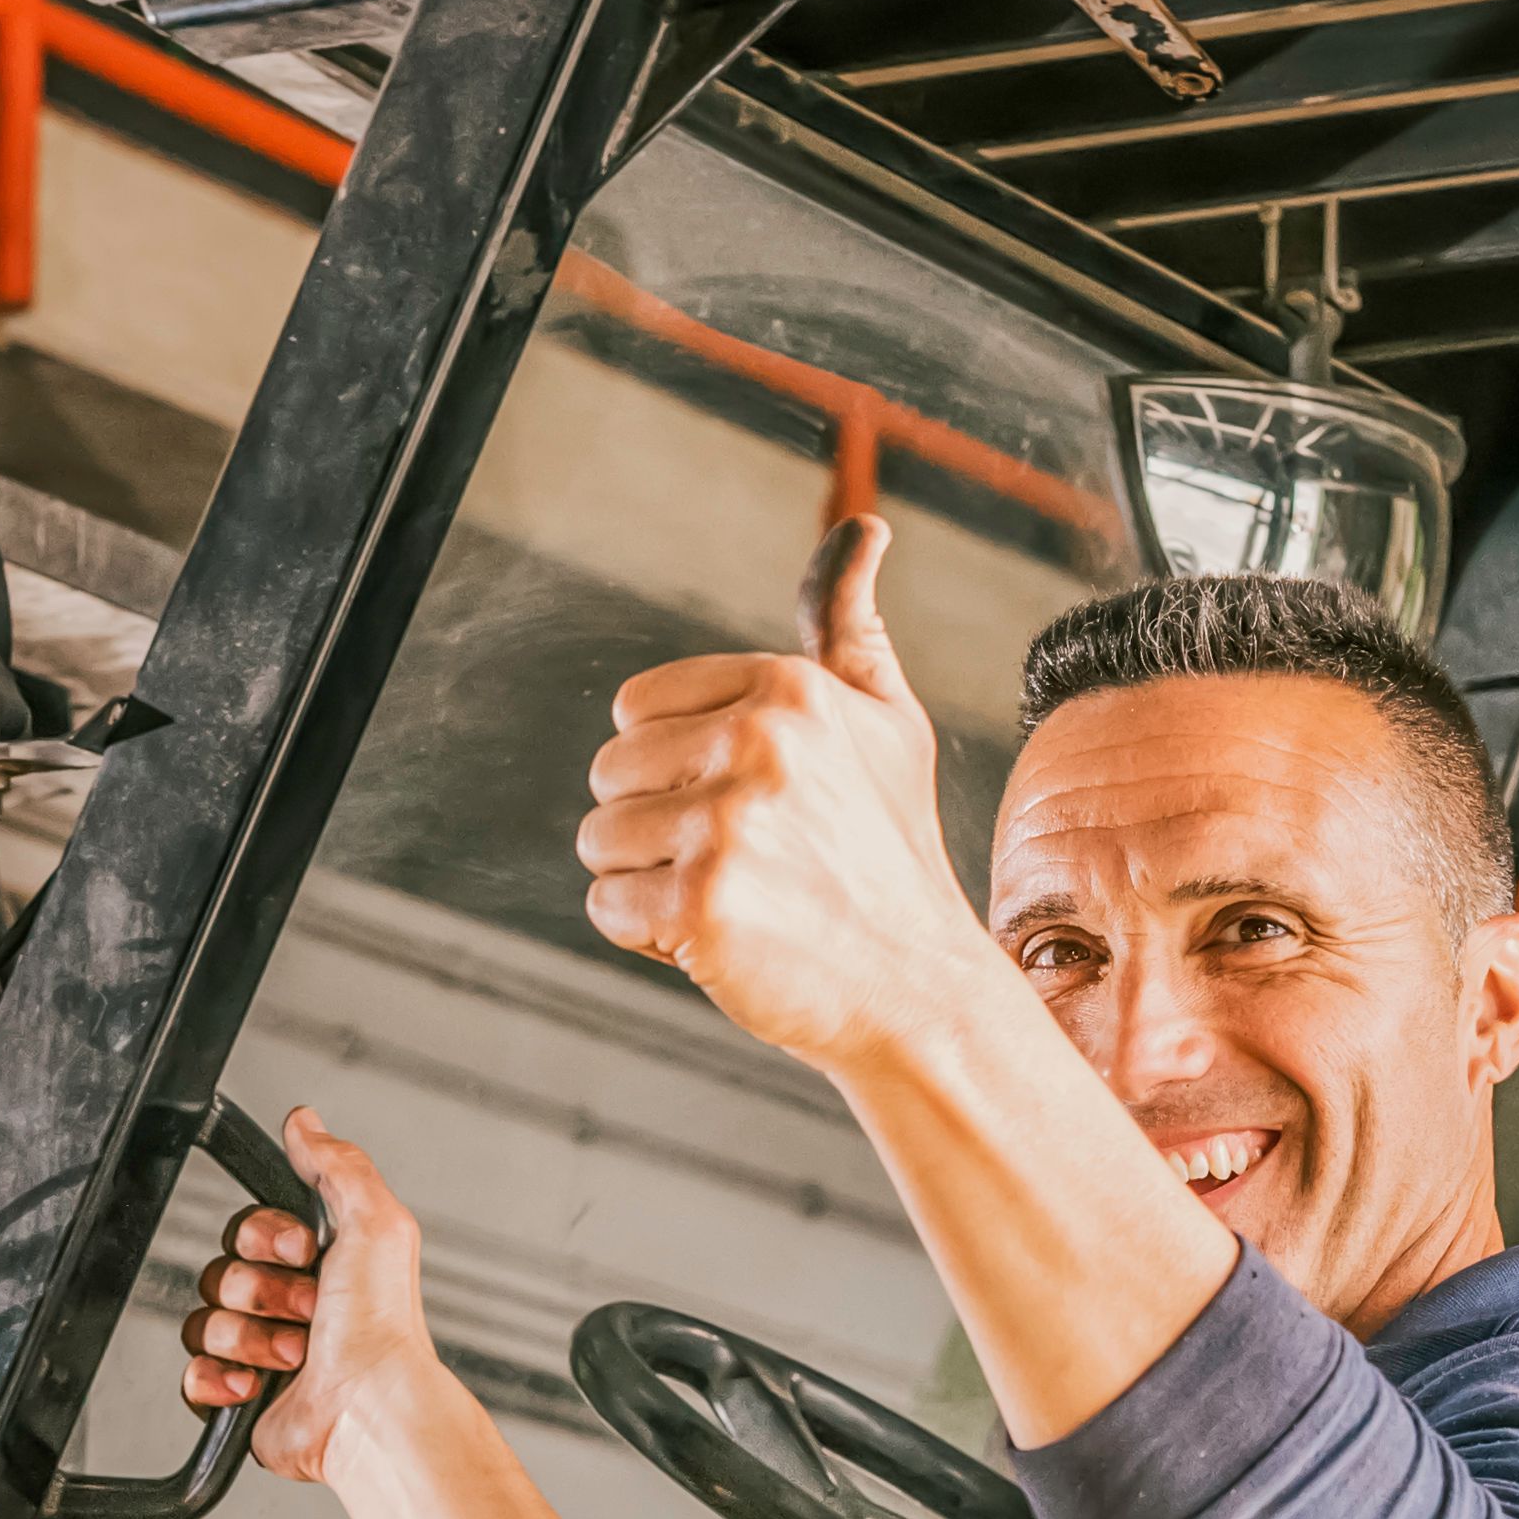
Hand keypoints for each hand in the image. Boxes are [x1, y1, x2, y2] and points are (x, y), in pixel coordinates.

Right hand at [178, 1107, 445, 1486]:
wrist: (371, 1407)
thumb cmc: (384, 1328)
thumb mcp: (377, 1222)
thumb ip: (339, 1165)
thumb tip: (305, 1122)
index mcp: (317, 1265)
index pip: (247, 1229)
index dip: (265, 1237)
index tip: (303, 1251)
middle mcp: (289, 1307)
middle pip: (220, 1272)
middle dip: (261, 1292)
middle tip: (310, 1311)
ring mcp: (262, 1354)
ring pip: (204, 1323)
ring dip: (249, 1338)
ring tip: (295, 1355)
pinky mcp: (240, 1398)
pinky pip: (191, 1376)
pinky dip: (219, 1380)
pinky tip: (257, 1385)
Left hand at [574, 514, 998, 1072]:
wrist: (917, 988)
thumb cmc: (891, 853)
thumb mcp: (885, 721)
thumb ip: (847, 625)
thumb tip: (862, 530)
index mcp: (788, 688)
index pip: (637, 709)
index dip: (673, 769)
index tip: (746, 805)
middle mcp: (759, 745)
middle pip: (608, 774)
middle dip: (654, 826)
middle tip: (743, 865)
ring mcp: (728, 826)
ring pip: (600, 840)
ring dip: (646, 882)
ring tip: (733, 900)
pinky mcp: (700, 905)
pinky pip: (607, 907)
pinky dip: (646, 936)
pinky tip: (718, 942)